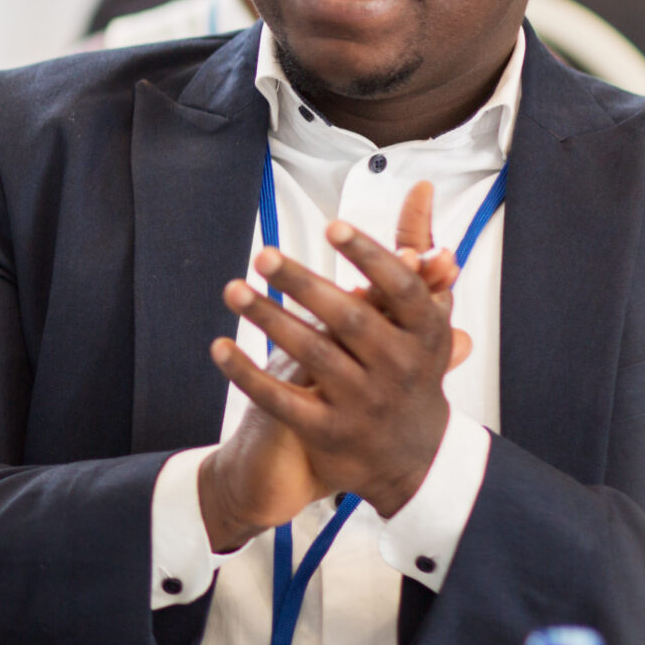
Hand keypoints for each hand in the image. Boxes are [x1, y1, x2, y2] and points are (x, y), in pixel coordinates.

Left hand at [199, 183, 467, 548]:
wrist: (414, 456)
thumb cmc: (411, 367)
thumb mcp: (425, 317)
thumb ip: (415, 256)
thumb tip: (419, 187)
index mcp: (425, 334)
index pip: (401, 290)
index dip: (370, 257)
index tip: (332, 226)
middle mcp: (398, 368)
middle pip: (350, 320)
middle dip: (305, 285)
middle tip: (264, 254)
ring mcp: (363, 402)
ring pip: (312, 355)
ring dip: (269, 319)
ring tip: (232, 289)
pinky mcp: (328, 431)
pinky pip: (282, 400)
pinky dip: (248, 374)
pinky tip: (219, 347)